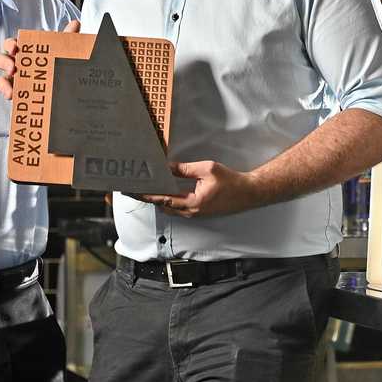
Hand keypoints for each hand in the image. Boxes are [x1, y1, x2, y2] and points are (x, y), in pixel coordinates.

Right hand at [0, 20, 80, 98]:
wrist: (65, 84)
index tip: (15, 47)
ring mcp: (15, 79)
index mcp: (24, 51)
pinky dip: (7, 93)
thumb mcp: (62, 50)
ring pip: (1, 78)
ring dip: (2, 83)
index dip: (10, 44)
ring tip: (11, 89)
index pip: (11, 44)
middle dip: (3, 62)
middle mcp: (17, 64)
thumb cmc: (56, 62)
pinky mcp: (17, 92)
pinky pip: (7, 93)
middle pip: (0, 59)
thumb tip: (75, 24)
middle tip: (13, 67)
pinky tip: (13, 95)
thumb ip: (67, 37)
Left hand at [134, 161, 262, 217]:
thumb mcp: (207, 169)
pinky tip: (165, 190)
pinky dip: (168, 200)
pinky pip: (178, 208)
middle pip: (162, 206)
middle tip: (136, 186)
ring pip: (169, 208)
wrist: (248, 193)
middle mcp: (191, 212)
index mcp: (193, 203)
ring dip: (158, 198)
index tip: (133, 191)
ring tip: (147, 187)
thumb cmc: (231, 181)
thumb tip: (167, 167)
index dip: (146, 194)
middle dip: (149, 196)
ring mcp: (195, 214)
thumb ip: (185, 169)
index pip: (162, 199)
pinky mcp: (199, 211)